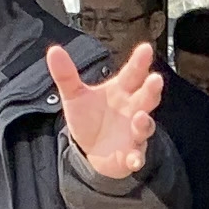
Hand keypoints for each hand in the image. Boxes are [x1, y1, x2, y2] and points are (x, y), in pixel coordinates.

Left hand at [50, 41, 161, 179]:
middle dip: (151, 89)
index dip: (139, 62)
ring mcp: (134, 132)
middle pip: (145, 97)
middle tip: (155, 79)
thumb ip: (66, 75)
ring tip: (140, 117)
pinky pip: (136, 156)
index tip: (145, 48)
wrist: (90, 149)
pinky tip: (134, 160)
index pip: (132, 73)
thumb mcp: (74, 96)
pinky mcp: (131, 154)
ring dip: (144, 123)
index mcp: (121, 90)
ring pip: (144, 126)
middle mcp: (133, 109)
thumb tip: (54, 50)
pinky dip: (136, 158)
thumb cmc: (89, 117)